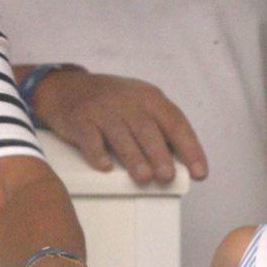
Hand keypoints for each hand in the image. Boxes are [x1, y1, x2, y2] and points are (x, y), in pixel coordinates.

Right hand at [32, 70, 207, 186]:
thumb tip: (182, 164)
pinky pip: (89, 138)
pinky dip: (97, 153)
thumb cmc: (113, 104)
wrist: (66, 88)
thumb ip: (160, 128)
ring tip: (144, 177)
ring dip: (134, 158)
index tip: (199, 172)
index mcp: (150, 99)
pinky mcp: (80, 119)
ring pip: (121, 135)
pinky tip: (105, 167)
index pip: (176, 123)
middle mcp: (128, 102)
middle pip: (148, 129)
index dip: (190, 149)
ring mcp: (102, 110)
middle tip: (167, 176)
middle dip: (160, 154)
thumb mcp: (140, 105)